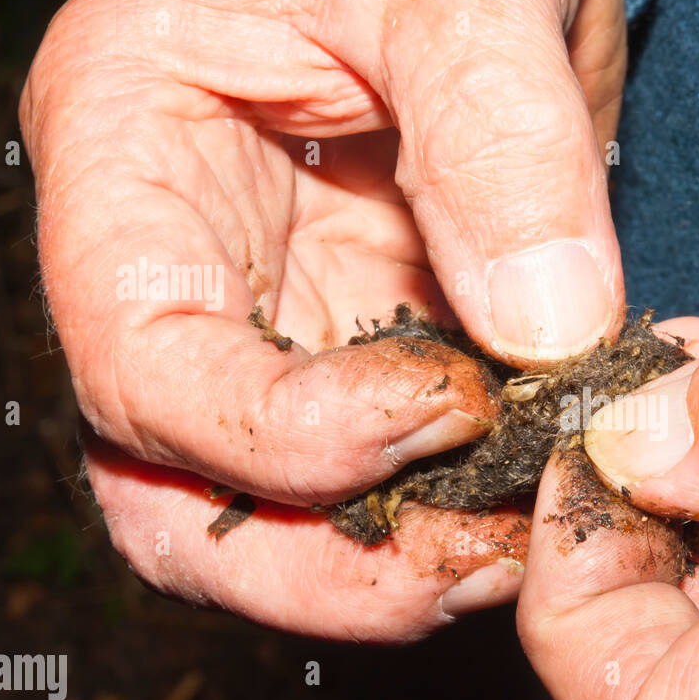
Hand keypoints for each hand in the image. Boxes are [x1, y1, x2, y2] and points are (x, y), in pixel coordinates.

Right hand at [21, 0, 626, 637]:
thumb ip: (494, 136)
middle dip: (327, 563)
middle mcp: (196, 273)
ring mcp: (292, 324)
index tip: (447, 411)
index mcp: (133, 162)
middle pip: (184, 497)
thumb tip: (546, 330)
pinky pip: (408, 477)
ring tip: (540, 533)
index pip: (147, 369)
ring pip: (296, 519)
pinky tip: (565, 484)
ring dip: (414, 560)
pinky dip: (480, 506)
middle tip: (482, 560)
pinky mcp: (388, 350)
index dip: (283, 435)